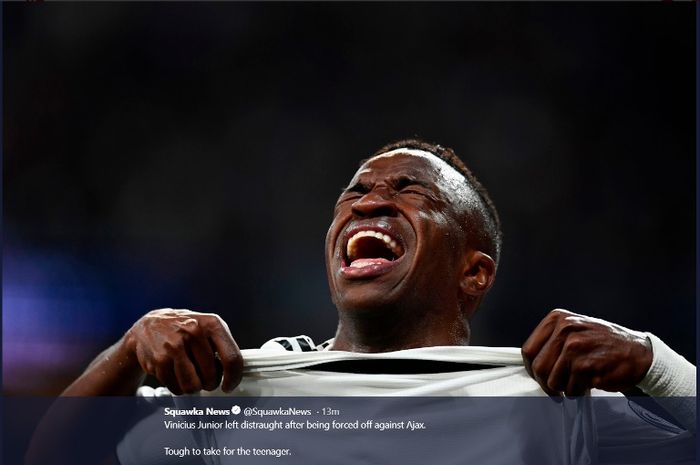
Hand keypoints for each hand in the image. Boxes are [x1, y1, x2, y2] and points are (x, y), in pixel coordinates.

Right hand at [123, 308, 242, 393]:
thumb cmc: (184, 328)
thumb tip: (237, 372)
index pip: (232, 358)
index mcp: (212, 324)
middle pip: (211, 376)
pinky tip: (175, 373)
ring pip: (193, 386)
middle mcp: (194, 332)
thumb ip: (223, 346)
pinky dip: (177, 386)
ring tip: (190, 376)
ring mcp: (175, 345)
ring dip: (193, 387)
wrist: (150, 325)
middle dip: (209, 383)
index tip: (229, 385)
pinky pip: (175, 387)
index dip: (233, 378)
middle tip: (204, 378)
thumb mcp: (208, 327)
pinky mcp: (160, 359)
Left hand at [521, 309, 652, 396]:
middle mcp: (565, 329)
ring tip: (578, 382)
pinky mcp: (586, 366)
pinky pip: (571, 389)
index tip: (540, 377)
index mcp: (558, 319)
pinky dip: (578, 392)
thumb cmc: (605, 345)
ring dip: (565, 388)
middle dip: (546, 383)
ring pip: (553, 381)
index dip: (532, 368)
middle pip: (538, 368)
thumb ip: (552, 341)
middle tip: (557, 388)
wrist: (639, 354)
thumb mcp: (575, 330)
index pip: (529, 350)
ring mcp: (575, 347)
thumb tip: (531, 363)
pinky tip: (589, 383)